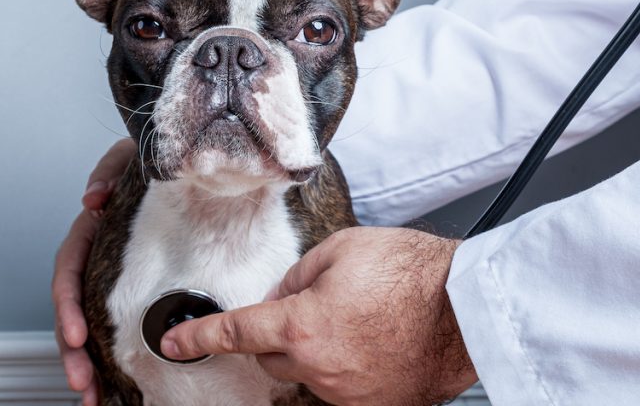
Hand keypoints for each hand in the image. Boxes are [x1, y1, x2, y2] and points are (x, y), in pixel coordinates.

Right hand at [53, 138, 136, 405]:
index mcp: (92, 229)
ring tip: (92, 395)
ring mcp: (112, 275)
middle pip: (73, 309)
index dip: (68, 304)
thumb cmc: (160, 164)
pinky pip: (116, 325)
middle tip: (82, 381)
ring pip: (89, 324)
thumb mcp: (133, 158)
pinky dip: (110, 356)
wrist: (195, 164)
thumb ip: (110, 170)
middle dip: (72, 350)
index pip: (69, 269)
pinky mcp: (135, 289)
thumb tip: (93, 200)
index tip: (79, 335)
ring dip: (85, 363)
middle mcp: (97, 256)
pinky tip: (112, 384)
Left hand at [160, 227, 477, 405]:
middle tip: (317, 304)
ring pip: (309, 373)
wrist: (466, 308)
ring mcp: (347, 394)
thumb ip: (298, 275)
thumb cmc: (413, 274)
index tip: (173, 342)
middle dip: (280, 334)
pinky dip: (347, 367)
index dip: (198, 337)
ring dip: (318, 350)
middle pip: (272, 357)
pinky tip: (373, 342)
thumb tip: (282, 295)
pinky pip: (342, 387)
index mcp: (302, 326)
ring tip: (359, 320)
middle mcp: (318, 368)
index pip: (235, 332)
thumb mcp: (343, 250)